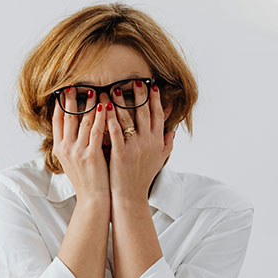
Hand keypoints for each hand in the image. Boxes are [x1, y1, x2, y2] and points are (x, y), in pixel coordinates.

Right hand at [51, 88, 109, 204]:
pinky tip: (105, 106)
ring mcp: (78, 151)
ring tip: (94, 90)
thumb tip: (74, 127)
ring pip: (83, 121)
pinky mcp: (92, 155)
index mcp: (59, 149)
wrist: (93, 200)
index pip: (57, 120)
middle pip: (68, 116)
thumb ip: (71, 144)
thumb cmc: (87, 180)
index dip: (60, 104)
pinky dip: (100, 116)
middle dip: (71, 99)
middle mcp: (66, 148)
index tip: (63, 91)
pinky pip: (97, 130)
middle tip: (75, 84)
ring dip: (89, 104)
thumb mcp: (72, 162)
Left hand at [105, 83, 174, 201]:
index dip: (155, 99)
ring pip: (129, 119)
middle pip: (145, 112)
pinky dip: (110, 118)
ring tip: (115, 88)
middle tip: (135, 79)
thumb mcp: (159, 161)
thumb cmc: (142, 179)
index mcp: (157, 142)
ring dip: (121, 102)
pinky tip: (104, 107)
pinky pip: (115, 131)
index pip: (158, 115)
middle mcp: (148, 142)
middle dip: (140, 94)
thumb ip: (167, 144)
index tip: (151, 84)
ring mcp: (135, 147)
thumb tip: (173, 130)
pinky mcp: (120, 154)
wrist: (130, 198)